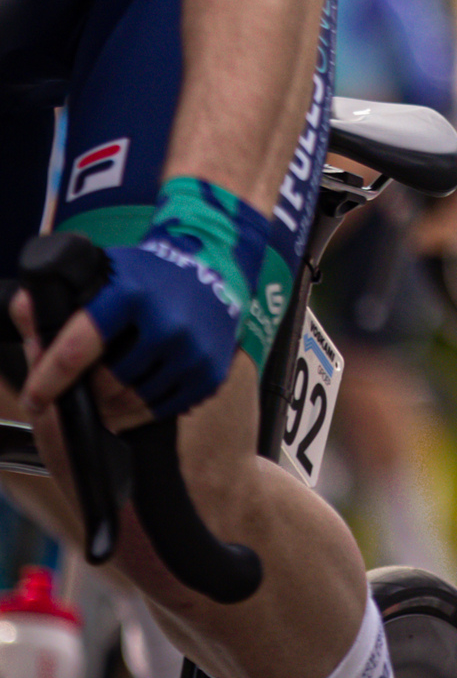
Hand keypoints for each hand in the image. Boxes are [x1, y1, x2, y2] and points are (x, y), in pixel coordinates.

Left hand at [15, 229, 237, 421]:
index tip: (34, 399)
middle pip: (106, 384)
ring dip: (112, 408)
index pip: (77, 349)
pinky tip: (132, 400)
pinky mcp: (209, 374)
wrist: (214, 265)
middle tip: (82, 393)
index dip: (48, 380)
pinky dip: (141, 411)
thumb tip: (22, 307)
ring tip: (105, 399)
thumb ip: (59, 296)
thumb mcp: (104, 272)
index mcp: (130, 294)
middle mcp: (166, 322)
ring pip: (133, 403)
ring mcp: (192, 351)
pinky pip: (162, 410)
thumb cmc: (148, 272)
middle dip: (87, 394)